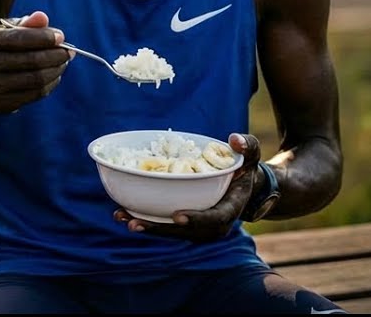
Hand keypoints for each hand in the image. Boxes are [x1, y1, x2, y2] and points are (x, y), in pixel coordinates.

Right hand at [0, 11, 70, 116]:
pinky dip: (50, 84)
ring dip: (55, 70)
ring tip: (63, 62)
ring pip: (34, 79)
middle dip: (54, 55)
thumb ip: (25, 24)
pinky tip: (55, 75)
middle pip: (29, 60)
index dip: (43, 37)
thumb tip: (42, 17)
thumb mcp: (4, 32)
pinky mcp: (1, 103)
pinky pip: (34, 94)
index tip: (61, 36)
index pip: (17, 38)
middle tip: (69, 51)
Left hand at [114, 132, 263, 241]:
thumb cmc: (242, 166)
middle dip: (160, 229)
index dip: (196, 219)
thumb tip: (234, 139)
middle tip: (135, 223)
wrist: (239, 184)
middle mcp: (213, 224)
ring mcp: (197, 226)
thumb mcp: (249, 154)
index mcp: (230, 209)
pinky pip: (164, 224)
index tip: (177, 216)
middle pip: (186, 231)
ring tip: (121, 217)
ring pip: (171, 231)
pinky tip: (121, 212)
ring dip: (146, 226)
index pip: (215, 219)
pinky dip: (144, 219)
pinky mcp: (184, 222)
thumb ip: (247, 146)